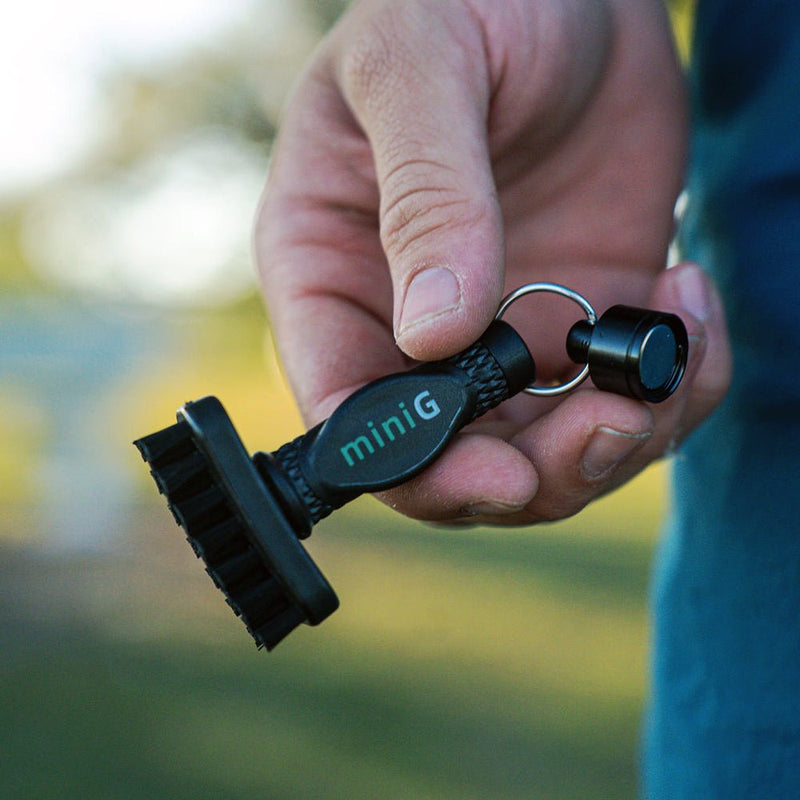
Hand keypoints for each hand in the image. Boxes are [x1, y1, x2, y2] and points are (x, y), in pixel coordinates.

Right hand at [255, 0, 730, 523]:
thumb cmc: (463, 3)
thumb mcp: (420, 71)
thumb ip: (423, 197)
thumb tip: (433, 332)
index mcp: (330, 276)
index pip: (346, 409)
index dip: (408, 464)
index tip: (493, 474)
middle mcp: (404, 327)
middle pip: (450, 459)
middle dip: (531, 475)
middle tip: (610, 423)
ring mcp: (495, 336)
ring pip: (541, 454)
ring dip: (614, 443)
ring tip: (668, 355)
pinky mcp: (576, 326)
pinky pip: (622, 403)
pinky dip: (672, 391)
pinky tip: (686, 308)